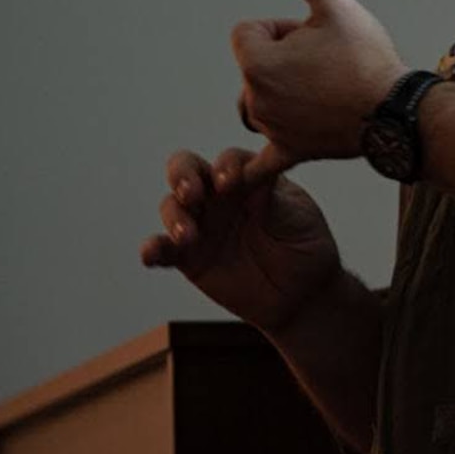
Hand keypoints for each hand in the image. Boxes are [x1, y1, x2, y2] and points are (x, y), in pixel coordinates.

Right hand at [139, 145, 340, 335]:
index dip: (226, 167)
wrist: (301, 293)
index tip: (230, 183)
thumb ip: (274, 198)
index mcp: (248, 177)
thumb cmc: (305, 245)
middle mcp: (219, 195)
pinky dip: (152, 249)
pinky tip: (149, 254)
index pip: (229, 160)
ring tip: (188, 236)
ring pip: (172, 206)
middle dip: (183, 175)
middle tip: (192, 193)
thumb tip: (257, 174)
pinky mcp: (188, 257)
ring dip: (174, 216)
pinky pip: (164, 249)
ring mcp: (201, 224)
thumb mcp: (297, 217)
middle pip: (188, 170)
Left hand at [232, 0, 406, 165]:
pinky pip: (263, 163)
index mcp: (258, 63)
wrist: (398, 113)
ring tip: (323, 90)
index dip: (280, 27)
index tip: (315, 36)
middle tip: (326, 63)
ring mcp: (273, 129)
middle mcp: (257, 100)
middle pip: (253, 67)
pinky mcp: (292, 151)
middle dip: (281, 59)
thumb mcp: (333, 4)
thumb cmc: (367, 58)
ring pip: (260, 102)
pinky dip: (253, 167)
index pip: (249, 32)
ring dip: (280, 93)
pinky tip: (236, 177)